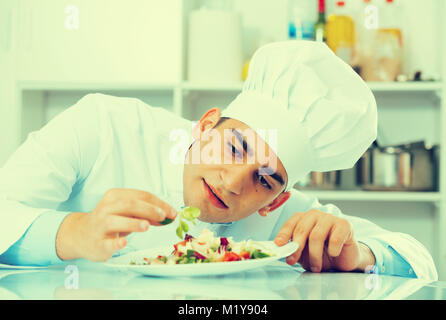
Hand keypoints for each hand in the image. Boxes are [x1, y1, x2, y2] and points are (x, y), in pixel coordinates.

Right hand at [56, 188, 176, 261]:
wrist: (81, 235)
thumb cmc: (110, 221)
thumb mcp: (128, 213)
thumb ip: (147, 213)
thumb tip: (169, 215)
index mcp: (116, 196)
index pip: (141, 195)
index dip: (159, 203)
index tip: (173, 212)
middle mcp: (107, 208)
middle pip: (130, 205)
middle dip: (149, 210)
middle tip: (163, 216)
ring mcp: (100, 225)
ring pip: (116, 221)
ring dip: (133, 223)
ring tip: (146, 226)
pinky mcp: (98, 243)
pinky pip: (107, 242)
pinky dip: (116, 242)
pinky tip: (124, 242)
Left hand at [274, 209, 374, 272]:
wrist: (345, 258)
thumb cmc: (323, 253)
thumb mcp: (304, 253)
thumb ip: (294, 250)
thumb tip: (282, 251)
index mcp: (303, 218)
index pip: (291, 223)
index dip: (284, 234)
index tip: (278, 244)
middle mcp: (315, 215)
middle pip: (302, 229)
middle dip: (296, 248)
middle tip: (292, 261)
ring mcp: (330, 218)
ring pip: (317, 235)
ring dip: (314, 255)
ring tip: (316, 267)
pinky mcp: (345, 225)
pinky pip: (335, 238)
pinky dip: (333, 250)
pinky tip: (333, 254)